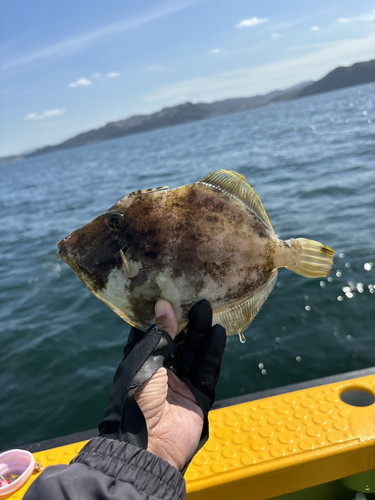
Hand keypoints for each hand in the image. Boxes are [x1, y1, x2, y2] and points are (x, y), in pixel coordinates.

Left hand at [135, 301, 203, 470]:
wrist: (147, 446)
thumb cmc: (135, 400)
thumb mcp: (145, 363)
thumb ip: (159, 335)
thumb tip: (164, 304)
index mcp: (141, 364)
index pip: (154, 334)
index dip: (163, 315)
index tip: (172, 294)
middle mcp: (161, 372)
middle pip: (178, 341)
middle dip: (186, 321)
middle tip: (197, 299)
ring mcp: (180, 384)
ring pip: (194, 353)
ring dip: (201, 332)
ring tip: (208, 309)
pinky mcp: (198, 397)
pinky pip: (208, 371)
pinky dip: (213, 352)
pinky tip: (218, 333)